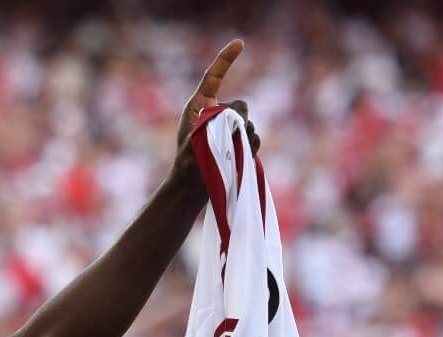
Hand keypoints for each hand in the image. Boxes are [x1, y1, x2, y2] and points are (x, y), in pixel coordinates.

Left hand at [173, 39, 259, 185]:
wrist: (191, 187)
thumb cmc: (188, 160)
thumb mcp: (197, 134)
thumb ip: (218, 119)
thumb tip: (243, 120)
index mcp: (200, 104)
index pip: (214, 76)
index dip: (226, 58)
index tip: (240, 43)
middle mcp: (217, 113)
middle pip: (240, 104)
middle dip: (238, 118)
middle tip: (221, 138)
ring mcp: (230, 128)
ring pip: (249, 123)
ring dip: (242, 137)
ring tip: (226, 153)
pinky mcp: (240, 144)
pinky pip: (254, 138)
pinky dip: (249, 147)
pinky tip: (238, 157)